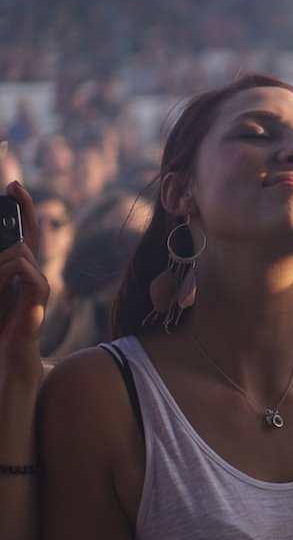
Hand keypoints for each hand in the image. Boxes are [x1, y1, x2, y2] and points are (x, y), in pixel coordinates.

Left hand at [0, 181, 47, 363]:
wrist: (6, 354)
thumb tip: (6, 246)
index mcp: (20, 270)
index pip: (26, 232)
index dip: (23, 208)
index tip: (13, 185)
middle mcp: (33, 273)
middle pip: (32, 233)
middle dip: (25, 207)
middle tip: (14, 185)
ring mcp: (38, 284)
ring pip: (21, 251)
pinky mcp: (38, 297)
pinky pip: (25, 269)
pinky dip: (7, 269)